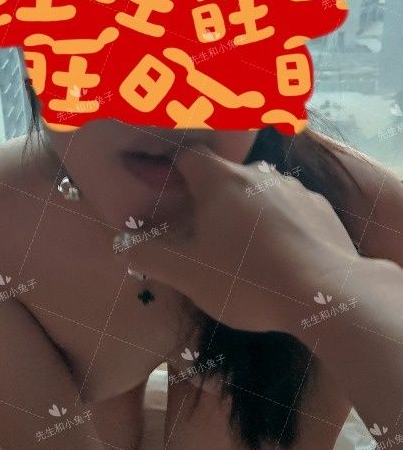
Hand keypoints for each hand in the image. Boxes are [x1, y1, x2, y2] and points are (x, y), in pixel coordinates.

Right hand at [116, 145, 359, 335]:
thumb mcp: (188, 275)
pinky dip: (278, 222)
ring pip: (259, 189)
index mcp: (221, 181)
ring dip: (245, 208)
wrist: (326, 294)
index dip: (173, 168)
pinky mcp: (320, 208)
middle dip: (209, 196)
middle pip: (224, 174)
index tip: (166, 188)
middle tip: (200, 229)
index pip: (189, 155)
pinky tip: (279, 252)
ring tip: (241, 246)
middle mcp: (258, 174)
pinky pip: (290, 207)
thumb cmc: (249, 281)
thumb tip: (124, 243)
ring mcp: (294, 188)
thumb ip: (150, 255)